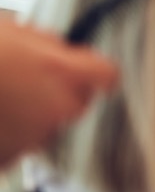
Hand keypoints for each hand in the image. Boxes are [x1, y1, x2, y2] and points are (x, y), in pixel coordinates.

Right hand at [0, 21, 117, 167]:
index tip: (89, 72)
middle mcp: (56, 108)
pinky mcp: (7, 160)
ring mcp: (32, 138)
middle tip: (25, 82)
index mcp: (63, 72)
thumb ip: (46, 45)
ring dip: (29, 117)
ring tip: (0, 100)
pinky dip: (4, 138)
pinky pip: (15, 148)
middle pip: (76, 104)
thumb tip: (59, 52)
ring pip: (45, 127)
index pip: (106, 76)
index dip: (95, 73)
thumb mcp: (15, 32)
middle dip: (57, 94)